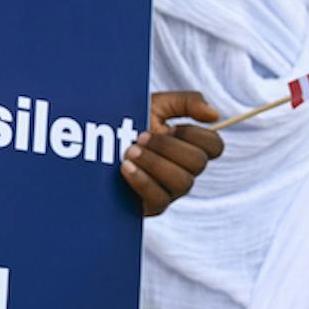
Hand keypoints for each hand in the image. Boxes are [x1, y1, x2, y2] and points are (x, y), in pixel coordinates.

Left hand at [120, 91, 222, 215]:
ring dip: (155, 163)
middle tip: (141, 136)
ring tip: (129, 151)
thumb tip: (215, 115)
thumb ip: (187, 102)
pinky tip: (126, 167)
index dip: (196, 135)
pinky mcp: (153, 206)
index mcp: (189, 145)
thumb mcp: (157, 104)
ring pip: (182, 182)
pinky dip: (142, 181)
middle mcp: (185, 170)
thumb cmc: (129, 122)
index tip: (172, 126)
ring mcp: (171, 190)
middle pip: (198, 163)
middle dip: (168, 147)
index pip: (214, 146)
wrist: (93, 142)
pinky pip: (159, 199)